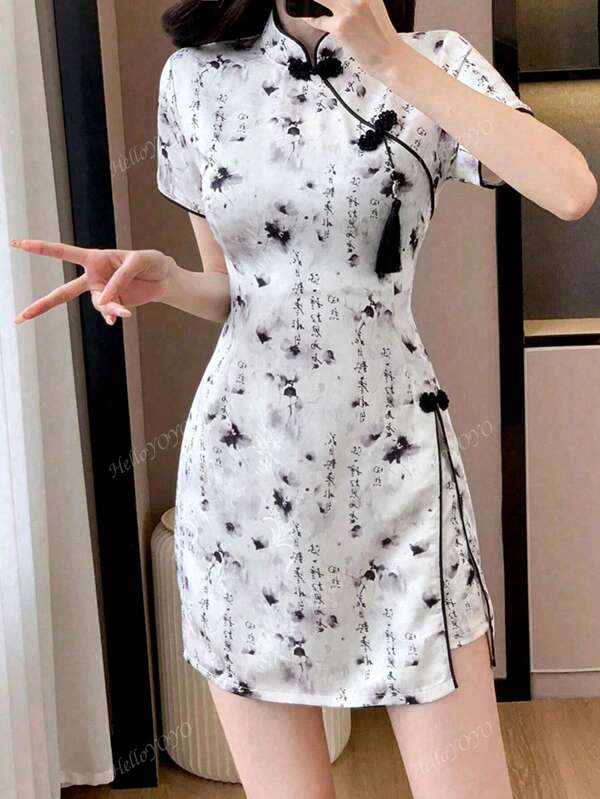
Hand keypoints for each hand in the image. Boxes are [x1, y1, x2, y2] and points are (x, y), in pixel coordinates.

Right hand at [10, 240, 176, 324]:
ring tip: (125, 311)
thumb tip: (105, 299)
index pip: (62, 252)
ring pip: (97, 305)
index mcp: (94, 257)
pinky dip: (117, 314)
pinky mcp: (113, 304)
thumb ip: (120, 277)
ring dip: (110, 308)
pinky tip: (125, 315)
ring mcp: (102, 292)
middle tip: (20, 317)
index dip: (40, 248)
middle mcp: (93, 276)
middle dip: (41, 305)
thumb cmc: (151, 261)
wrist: (164, 278)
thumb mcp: (139, 261)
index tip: (18, 244)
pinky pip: (110, 312)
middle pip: (62, 293)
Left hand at [295, 0, 402, 79]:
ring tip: (304, 2)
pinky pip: (317, 19)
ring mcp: (348, 10)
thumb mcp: (373, 5)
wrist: (389, 57)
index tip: (325, 0)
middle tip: (315, 1)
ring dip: (309, 1)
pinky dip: (309, 18)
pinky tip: (306, 16)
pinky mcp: (340, 27)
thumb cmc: (381, 35)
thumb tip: (334, 0)